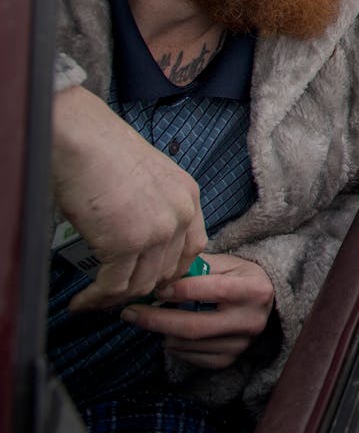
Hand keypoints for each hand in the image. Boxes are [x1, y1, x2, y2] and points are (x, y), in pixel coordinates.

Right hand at [51, 85, 207, 311]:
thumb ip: (156, 208)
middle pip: (167, 271)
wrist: (85, 141)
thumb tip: (138, 243)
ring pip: (141, 284)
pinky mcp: (125, 244)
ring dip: (116, 298)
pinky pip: (114, 286)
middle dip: (142, 287)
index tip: (152, 280)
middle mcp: (179, 215)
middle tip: (117, 293)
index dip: (172, 270)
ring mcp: (156, 231)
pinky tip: (82, 301)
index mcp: (189, 197)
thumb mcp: (150, 179)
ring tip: (95, 300)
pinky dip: (96, 299)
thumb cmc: (106, 153)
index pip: (193, 248)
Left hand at [121, 253, 276, 369]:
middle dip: (156, 320)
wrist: (266, 304)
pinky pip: (191, 358)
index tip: (155, 289)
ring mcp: (241, 344)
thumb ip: (197, 268)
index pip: (210, 290)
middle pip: (194, 326)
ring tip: (154, 318)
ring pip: (188, 344)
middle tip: (129, 313)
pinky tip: (171, 332)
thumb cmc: (240, 278)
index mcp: (253, 290)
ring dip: (163, 332)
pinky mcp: (230, 360)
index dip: (178, 289)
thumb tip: (159, 278)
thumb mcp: (226, 263)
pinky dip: (174, 345)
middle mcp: (250, 320)